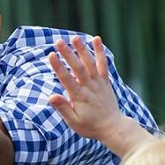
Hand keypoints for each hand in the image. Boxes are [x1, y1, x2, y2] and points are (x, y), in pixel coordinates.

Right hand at [48, 36, 154, 157]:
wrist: (112, 127)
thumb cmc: (90, 126)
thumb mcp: (74, 122)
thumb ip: (63, 108)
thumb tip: (51, 97)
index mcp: (79, 97)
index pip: (67, 79)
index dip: (58, 66)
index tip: (51, 55)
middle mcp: (89, 87)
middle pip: (77, 68)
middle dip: (68, 54)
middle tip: (58, 41)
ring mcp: (98, 83)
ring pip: (90, 63)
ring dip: (82, 49)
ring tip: (74, 37)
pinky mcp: (105, 81)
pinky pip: (103, 64)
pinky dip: (100, 51)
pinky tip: (96, 39)